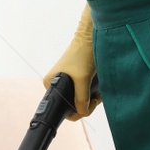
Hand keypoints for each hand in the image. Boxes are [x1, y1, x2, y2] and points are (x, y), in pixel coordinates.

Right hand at [41, 5, 101, 120]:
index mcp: (50, 84)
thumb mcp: (82, 79)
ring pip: (77, 100)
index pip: (61, 108)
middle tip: (96, 98)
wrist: (90, 37)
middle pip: (71, 105)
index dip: (77, 111)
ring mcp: (65, 82)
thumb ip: (81, 99)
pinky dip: (89, 94)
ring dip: (89, 100)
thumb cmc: (83, 54)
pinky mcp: (73, 78)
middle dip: (86, 105)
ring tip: (98, 94)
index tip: (89, 103)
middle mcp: (55, 84)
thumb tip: (82, 113)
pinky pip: (80, 93)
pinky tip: (97, 91)